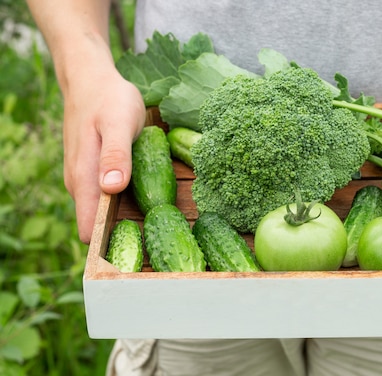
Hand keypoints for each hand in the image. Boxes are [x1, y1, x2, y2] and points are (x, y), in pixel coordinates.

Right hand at [62, 66, 144, 242]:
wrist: (92, 80)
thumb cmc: (109, 100)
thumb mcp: (120, 124)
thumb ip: (116, 156)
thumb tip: (111, 189)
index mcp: (85, 178)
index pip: (90, 229)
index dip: (110, 248)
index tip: (135, 260)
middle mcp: (80, 185)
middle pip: (96, 228)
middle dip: (119, 239)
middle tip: (155, 249)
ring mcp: (85, 180)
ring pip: (100, 214)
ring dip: (120, 223)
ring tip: (153, 231)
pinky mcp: (92, 174)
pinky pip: (103, 200)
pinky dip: (118, 206)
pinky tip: (138, 203)